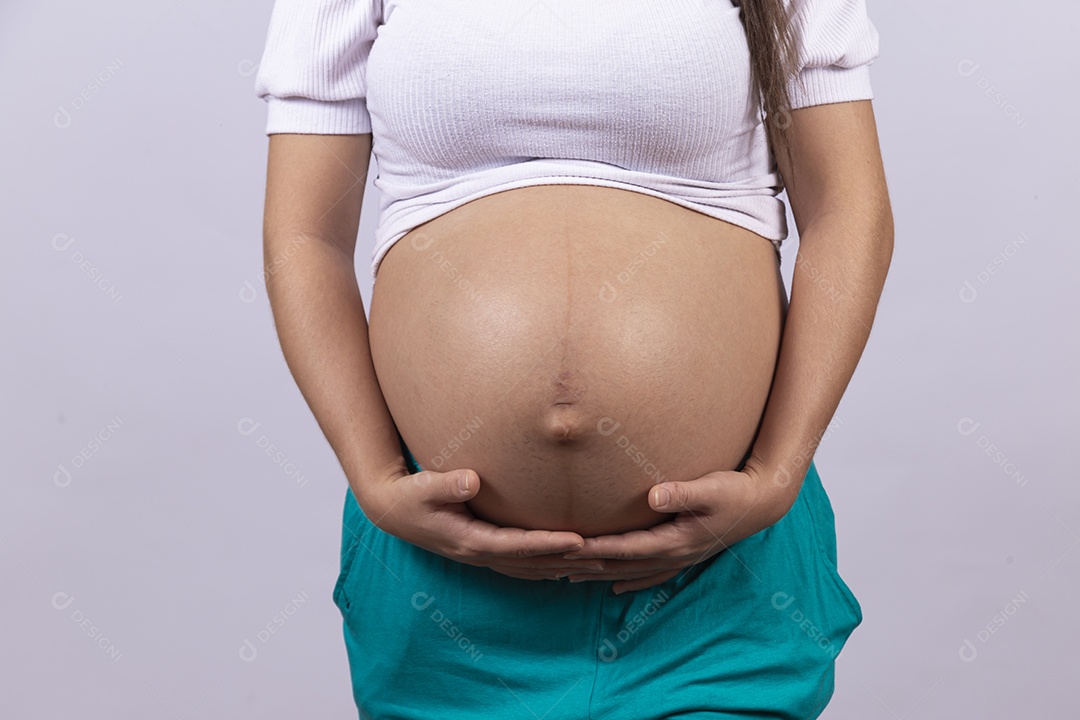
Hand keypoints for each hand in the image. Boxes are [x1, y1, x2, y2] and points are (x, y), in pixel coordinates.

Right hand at [354, 466, 611, 580]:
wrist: (392, 510)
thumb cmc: (409, 495)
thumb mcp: (422, 487)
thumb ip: (445, 484)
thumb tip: (470, 480)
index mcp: (468, 540)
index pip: (517, 546)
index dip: (548, 544)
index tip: (578, 540)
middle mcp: (478, 553)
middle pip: (531, 563)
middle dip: (566, 561)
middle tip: (604, 555)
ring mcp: (480, 555)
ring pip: (530, 568)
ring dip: (561, 566)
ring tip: (596, 563)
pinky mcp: (482, 549)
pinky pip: (521, 563)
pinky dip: (546, 564)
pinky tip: (566, 562)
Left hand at [559, 460, 794, 593]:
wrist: (763, 503)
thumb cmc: (735, 490)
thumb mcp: (712, 487)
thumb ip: (683, 492)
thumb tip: (654, 494)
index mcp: (675, 540)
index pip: (626, 547)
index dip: (596, 549)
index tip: (568, 548)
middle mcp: (673, 555)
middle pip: (621, 564)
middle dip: (587, 566)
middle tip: (552, 566)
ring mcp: (679, 558)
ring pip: (631, 572)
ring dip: (600, 575)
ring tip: (568, 577)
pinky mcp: (683, 554)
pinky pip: (649, 574)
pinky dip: (629, 581)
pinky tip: (614, 587)